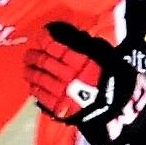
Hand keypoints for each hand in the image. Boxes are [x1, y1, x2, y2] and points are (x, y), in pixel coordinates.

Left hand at [24, 22, 145, 144]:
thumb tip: (69, 36)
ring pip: (40, 78)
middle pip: (44, 62)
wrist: (118, 110)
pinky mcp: (60, 108)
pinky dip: (34, 89)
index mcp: (81, 61)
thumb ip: (86, 46)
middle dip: (34, 56)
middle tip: (29, 54)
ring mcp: (63, 93)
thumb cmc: (114, 79)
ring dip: (30, 72)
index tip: (41, 34)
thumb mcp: (104, 56)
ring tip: (27, 68)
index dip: (45, 38)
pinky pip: (42, 96)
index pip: (55, 46)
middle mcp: (69, 76)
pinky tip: (32, 85)